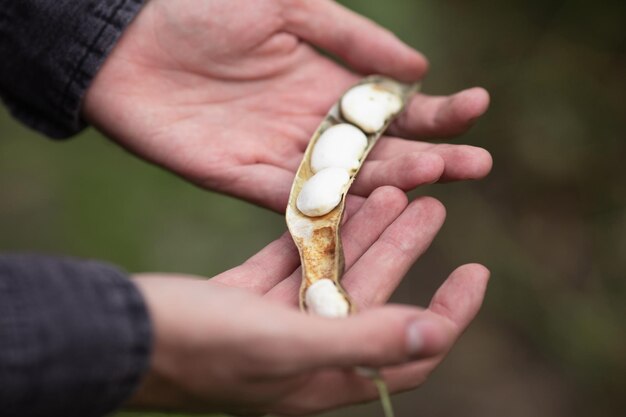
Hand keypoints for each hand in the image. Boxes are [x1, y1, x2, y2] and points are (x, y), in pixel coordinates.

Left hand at [84, 0, 491, 211]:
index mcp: (324, 85)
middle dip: (430, 154)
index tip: (476, 106)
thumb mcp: (290, 4)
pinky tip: (367, 207)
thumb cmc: (204, 9)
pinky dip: (328, 204)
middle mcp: (310, 127)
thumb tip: (418, 67)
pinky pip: (291, 199)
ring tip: (438, 177)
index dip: (435, 109)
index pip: (392, 107)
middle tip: (477, 163)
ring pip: (345, 178)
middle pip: (379, 150)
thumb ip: (351, 36)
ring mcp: (278, 156)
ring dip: (391, 180)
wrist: (127, 37)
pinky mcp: (241, 179)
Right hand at [129, 187, 489, 414]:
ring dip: (366, 233)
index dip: (449, 314)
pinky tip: (335, 202)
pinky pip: (293, 261)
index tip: (475, 272)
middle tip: (434, 205)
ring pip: (335, 270)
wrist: (116, 334)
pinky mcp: (246, 296)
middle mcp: (307, 352)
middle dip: (407, 251)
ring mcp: (275, 322)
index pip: (410, 352)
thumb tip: (434, 333)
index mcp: (325, 375)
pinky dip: (316, 233)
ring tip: (396, 192)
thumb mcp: (284, 344)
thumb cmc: (197, 346)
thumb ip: (361, 342)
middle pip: (375, 296)